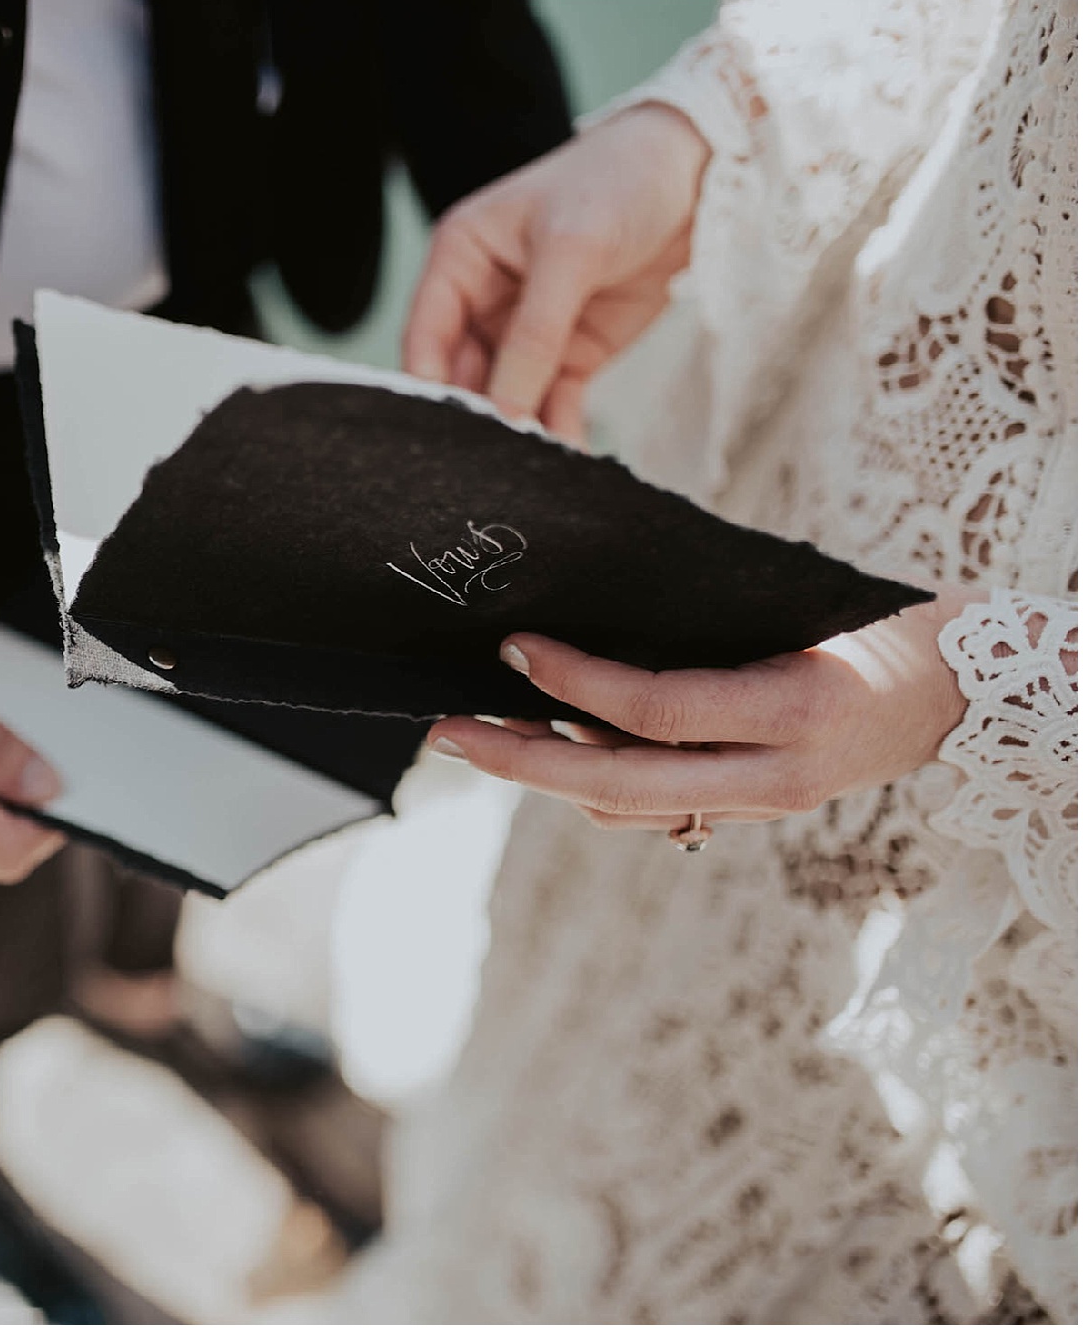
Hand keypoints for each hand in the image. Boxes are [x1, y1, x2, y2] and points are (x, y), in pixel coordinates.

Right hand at [402, 103, 711, 442]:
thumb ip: (533, 335)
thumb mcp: (572, 251)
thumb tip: (502, 411)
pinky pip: (553, 402)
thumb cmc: (620, 181)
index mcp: (462, 257)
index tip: (439, 435)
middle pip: (462, 374)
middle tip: (486, 465)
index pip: (427, 334)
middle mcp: (484, 298)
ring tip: (527, 472)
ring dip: (517, 432)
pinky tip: (564, 462)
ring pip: (507, 396)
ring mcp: (528, 330)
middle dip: (475, 417)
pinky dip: (558, 432)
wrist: (700, 171)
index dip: (428, 385)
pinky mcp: (572, 352)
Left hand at [425, 591, 978, 830]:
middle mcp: (776, 778)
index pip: (660, 711)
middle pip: (620, 784)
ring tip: (480, 736)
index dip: (577, 684)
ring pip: (628, 807)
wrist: (976, 694)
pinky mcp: (753, 811)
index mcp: (796, 715)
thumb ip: (718, 629)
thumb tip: (600, 621)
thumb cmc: (891, 628)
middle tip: (447, 733)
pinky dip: (593, 783)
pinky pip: (653, 808)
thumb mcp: (817, 611)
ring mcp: (764, 806)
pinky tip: (549, 747)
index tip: (512, 649)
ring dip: (546, 774)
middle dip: (522, 761)